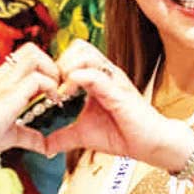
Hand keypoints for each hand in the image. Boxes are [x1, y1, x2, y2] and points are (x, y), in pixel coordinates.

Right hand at [0, 43, 58, 170]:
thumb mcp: (9, 135)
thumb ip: (28, 135)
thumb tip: (44, 145)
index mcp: (0, 80)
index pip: (26, 56)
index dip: (45, 67)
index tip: (52, 89)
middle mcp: (2, 76)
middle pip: (32, 49)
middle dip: (51, 64)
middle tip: (57, 87)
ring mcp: (4, 83)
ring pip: (34, 56)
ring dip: (51, 72)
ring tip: (55, 93)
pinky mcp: (8, 95)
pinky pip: (36, 79)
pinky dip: (51, 87)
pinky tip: (53, 102)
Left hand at [46, 40, 190, 169]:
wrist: (150, 145)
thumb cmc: (122, 135)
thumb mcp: (83, 135)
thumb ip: (63, 137)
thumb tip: (44, 147)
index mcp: (97, 78)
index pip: (73, 54)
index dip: (56, 66)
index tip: (48, 88)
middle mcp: (105, 73)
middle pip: (78, 46)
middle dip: (60, 63)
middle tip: (54, 86)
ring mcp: (113, 79)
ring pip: (84, 52)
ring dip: (66, 68)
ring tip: (61, 91)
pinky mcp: (118, 90)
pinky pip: (94, 74)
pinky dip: (75, 80)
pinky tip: (66, 95)